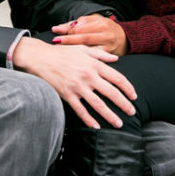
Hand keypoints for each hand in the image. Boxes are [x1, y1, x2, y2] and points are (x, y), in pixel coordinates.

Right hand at [11, 37, 135, 128]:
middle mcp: (88, 76)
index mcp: (94, 64)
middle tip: (132, 112)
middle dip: (124, 104)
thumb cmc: (62, 52)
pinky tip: (96, 126)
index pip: (117, 78)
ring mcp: (77, 86)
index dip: (128, 88)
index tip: (134, 96)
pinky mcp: (67, 95)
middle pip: (111, 93)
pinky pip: (80, 110)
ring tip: (119, 123)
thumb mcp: (83, 49)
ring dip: (110, 116)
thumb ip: (101, 54)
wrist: (40, 57)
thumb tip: (116, 59)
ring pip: (98, 104)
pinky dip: (89, 120)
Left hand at [51, 14, 129, 55]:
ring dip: (74, 51)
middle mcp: (105, 35)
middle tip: (55, 42)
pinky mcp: (109, 56)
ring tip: (62, 52)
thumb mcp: (94, 20)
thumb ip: (77, 23)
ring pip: (88, 50)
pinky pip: (95, 58)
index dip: (68, 31)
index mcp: (101, 23)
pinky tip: (75, 60)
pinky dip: (85, 59)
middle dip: (68, 40)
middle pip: (83, 38)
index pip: (81, 28)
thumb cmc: (106, 28)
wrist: (125, 38)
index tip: (57, 33)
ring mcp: (108, 47)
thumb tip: (58, 28)